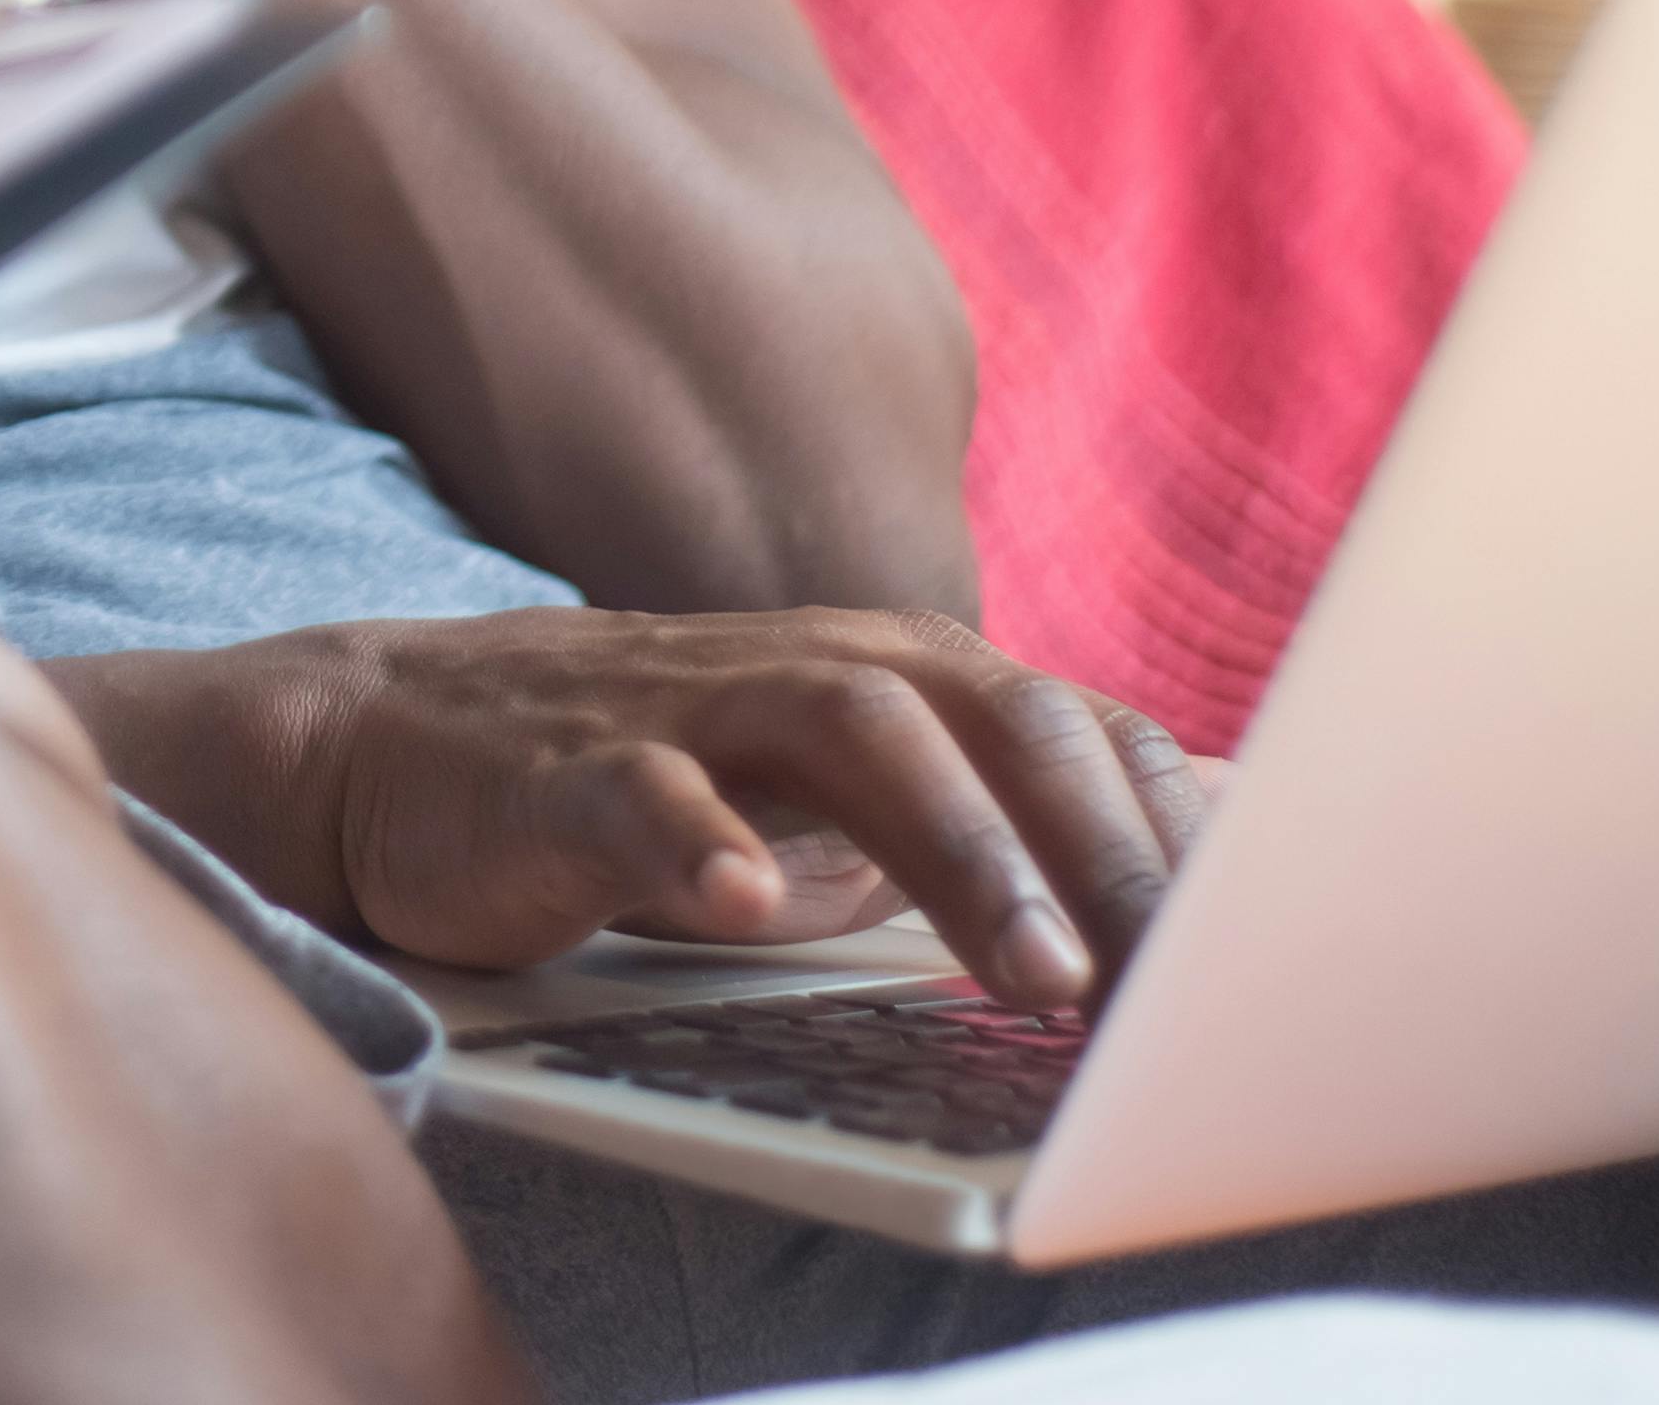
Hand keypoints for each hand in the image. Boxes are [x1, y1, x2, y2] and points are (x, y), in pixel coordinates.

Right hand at [123, 605, 1213, 1016]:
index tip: (1269, 957)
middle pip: (996, 716)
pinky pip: (638, 789)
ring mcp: (685, 707)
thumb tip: (1188, 878)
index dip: (1179, 835)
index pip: (1079, 733)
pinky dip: (700, 839)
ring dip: (964, 851)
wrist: (389, 745)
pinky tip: (744, 901)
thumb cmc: (652, 784)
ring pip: (853, 735)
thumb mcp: (840, 805)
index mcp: (896, 681)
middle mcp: (811, 668)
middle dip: (1106, 852)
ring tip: (1035, 973)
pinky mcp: (559, 765)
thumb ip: (991, 821)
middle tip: (1181, 990)